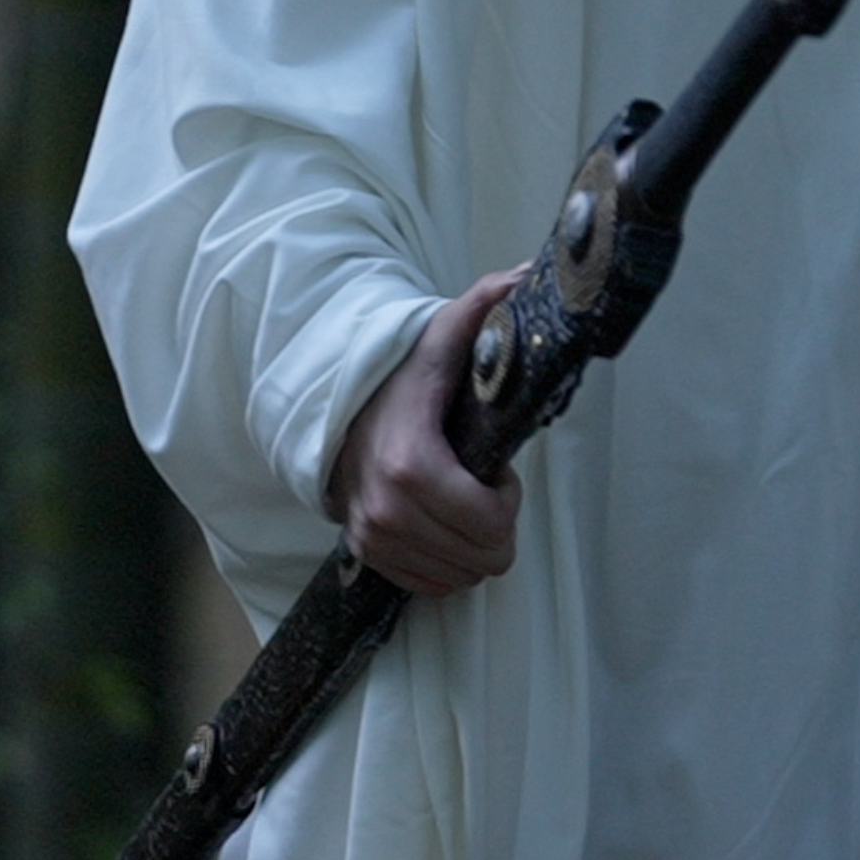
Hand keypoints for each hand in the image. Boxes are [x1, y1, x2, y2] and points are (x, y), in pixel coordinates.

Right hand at [323, 266, 528, 596]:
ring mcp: (372, 538)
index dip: (508, 501)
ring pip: (461, 577)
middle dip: (495, 523)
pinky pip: (431, 586)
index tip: (493, 468)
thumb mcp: (439, 340)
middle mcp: (387, 512)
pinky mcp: (364, 555)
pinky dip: (446, 561)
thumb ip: (482, 308)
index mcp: (411, 465)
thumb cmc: (395, 379)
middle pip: (483, 557)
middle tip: (478, 483)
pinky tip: (440, 522)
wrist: (331, 407)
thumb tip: (527, 273)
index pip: (491, 525)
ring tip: (458, 498)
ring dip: (472, 543)